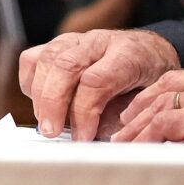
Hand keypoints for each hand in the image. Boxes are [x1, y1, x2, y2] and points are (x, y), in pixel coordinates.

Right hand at [18, 27, 180, 140]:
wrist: (152, 53)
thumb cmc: (149, 81)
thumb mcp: (150, 102)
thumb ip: (125, 120)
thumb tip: (100, 144)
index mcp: (127, 54)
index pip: (95, 80)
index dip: (84, 112)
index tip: (83, 138)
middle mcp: (99, 42)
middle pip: (65, 65)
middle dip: (54, 103)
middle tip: (53, 133)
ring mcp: (76, 40)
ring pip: (46, 59)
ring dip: (40, 96)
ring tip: (46, 124)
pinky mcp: (59, 45)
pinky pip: (34, 58)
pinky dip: (31, 82)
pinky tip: (40, 103)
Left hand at [114, 63, 183, 144]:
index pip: (183, 79)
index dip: (160, 93)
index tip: (145, 106)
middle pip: (164, 89)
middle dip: (141, 107)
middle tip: (125, 124)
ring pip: (159, 107)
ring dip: (138, 126)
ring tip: (123, 142)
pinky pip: (165, 126)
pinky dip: (149, 137)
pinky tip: (140, 148)